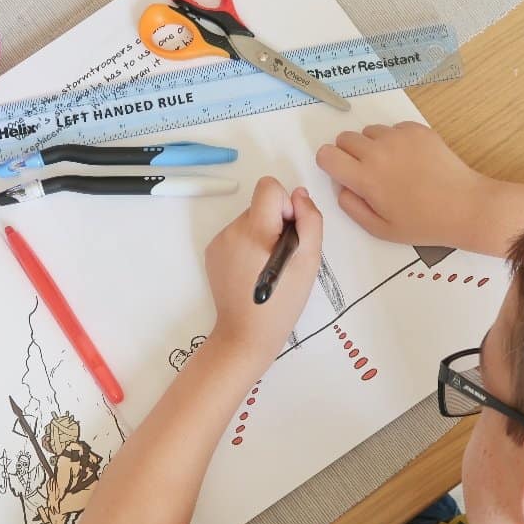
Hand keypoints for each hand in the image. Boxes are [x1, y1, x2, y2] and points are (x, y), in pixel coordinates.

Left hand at [206, 177, 322, 360]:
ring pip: (250, 221)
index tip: (289, 233)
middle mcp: (231, 231)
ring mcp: (219, 242)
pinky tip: (253, 272)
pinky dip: (248, 247)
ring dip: (263, 237)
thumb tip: (300, 195)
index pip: (268, 187)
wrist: (245, 335)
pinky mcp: (213, 254)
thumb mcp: (309, 262)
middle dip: (276, 225)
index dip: (286, 205)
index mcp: (254, 231)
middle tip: (282, 259)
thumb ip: (310, 221)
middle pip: (261, 206)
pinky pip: (237, 236)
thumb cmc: (281, 304)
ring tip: (267, 269)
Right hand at [316, 121, 488, 246]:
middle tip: (367, 172)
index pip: (326, 155)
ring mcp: (399, 137)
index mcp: (365, 177)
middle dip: (348, 153)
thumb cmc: (423, 223)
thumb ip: (352, 207)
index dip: (330, 164)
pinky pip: (393, 128)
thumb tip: (342, 187)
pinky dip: (395, 140)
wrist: (464, 206)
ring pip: (369, 131)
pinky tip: (410, 160)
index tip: (342, 173)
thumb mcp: (380, 229)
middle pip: (344, 138)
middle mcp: (378, 151)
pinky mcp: (417, 130)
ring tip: (392, 166)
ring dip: (372, 145)